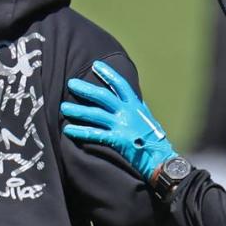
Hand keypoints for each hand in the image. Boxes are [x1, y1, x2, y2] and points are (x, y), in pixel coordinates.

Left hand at [61, 60, 176, 180]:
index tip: (95, 65)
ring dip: (78, 110)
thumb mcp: (148, 119)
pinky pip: (95, 134)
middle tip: (71, 83)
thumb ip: (137, 109)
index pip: (120, 85)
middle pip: (103, 97)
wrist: (162, 159)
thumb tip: (131, 100)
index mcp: (135, 106)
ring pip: (95, 114)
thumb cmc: (155, 141)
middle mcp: (128, 113)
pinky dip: (80, 132)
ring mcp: (122, 126)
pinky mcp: (117, 140)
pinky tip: (68, 130)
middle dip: (86, 89)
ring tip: (63, 107)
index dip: (108, 74)